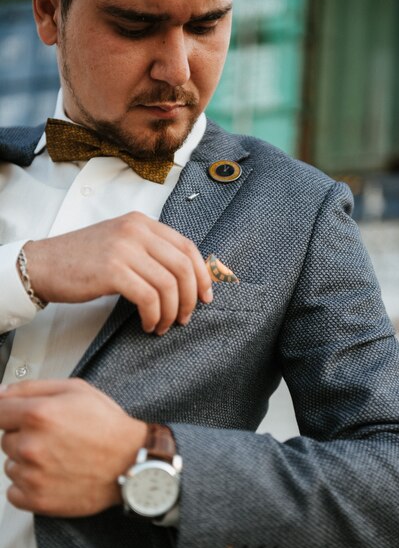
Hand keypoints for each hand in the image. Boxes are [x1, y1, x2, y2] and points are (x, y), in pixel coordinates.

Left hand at [0, 379, 145, 516]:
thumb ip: (32, 387)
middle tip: (55, 437)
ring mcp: (32, 475)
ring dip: (27, 461)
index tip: (18, 418)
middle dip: (25, 436)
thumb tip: (1, 393)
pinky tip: (52, 475)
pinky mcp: (37, 499)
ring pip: (11, 465)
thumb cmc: (109, 427)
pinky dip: (28, 485)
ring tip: (59, 457)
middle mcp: (30, 445)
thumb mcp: (76, 390)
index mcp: (39, 414)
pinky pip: (13, 491)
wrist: (131, 462)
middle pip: (6, 439)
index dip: (10, 413)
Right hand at [24, 212, 212, 334]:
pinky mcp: (113, 270)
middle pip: (183, 266)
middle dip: (191, 297)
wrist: (43, 264)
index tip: (206, 296)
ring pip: (169, 284)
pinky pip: (149, 298)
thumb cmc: (82, 260)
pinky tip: (148, 324)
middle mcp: (136, 230)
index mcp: (142, 223)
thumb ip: (151, 253)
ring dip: (172, 311)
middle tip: (186, 317)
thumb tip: (187, 278)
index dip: (203, 274)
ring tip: (164, 325)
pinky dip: (154, 316)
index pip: (187, 246)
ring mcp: (124, 248)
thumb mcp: (122, 244)